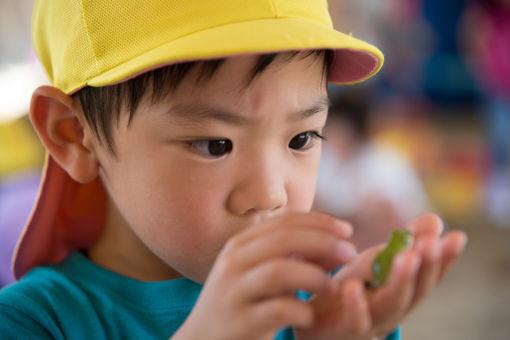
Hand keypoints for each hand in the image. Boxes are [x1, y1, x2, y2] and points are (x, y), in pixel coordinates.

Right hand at [173, 212, 355, 339]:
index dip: (319, 221)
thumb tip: (340, 246)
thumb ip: (298, 256)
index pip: (284, 221)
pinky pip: (276, 310)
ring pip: (278, 271)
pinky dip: (300, 310)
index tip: (347, 230)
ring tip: (333, 288)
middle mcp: (234, 261)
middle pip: (284, 239)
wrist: (203, 339)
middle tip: (350, 253)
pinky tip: (310, 315)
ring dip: (313, 276)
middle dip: (322, 242)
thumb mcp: (265, 273)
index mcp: (242, 244)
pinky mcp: (240, 322)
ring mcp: (234, 291)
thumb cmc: (244, 301)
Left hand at [294, 213, 466, 339]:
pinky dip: (356, 305)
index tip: (458, 236)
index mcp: (404, 293)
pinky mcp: (344, 330)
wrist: (314, 321)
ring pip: (392, 305)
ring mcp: (372, 323)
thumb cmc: (351, 289)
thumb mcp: (377, 262)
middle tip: (432, 242)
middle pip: (417, 291)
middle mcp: (394, 310)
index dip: (446, 258)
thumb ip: (404, 243)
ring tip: (407, 256)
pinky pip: (355, 321)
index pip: (430, 276)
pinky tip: (353, 285)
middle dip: (427, 266)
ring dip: (401, 281)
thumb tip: (435, 220)